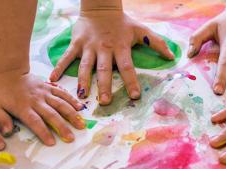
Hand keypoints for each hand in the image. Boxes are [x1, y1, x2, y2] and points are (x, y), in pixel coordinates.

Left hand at [0, 72, 85, 144]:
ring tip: (81, 125)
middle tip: (71, 138)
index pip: (35, 121)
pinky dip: (72, 100)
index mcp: (23, 107)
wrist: (8, 72)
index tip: (52, 142)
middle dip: (62, 127)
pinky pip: (62, 93)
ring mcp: (44, 93)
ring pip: (60, 104)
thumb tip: (7, 133)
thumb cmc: (1, 92)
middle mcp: (36, 101)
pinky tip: (80, 108)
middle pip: (52, 114)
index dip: (44, 132)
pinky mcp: (49, 87)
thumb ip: (1, 120)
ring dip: (71, 115)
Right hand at [49, 10, 174, 104]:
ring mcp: (88, 47)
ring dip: (84, 81)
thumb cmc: (122, 22)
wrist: (100, 7)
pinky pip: (66, 57)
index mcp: (120, 47)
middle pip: (105, 70)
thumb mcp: (141, 30)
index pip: (127, 66)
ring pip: (85, 66)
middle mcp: (104, 48)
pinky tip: (53, 79)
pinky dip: (59, 67)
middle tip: (105, 102)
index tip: (134, 96)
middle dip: (105, 86)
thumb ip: (157, 43)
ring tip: (82, 96)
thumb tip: (172, 56)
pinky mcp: (76, 44)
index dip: (131, 81)